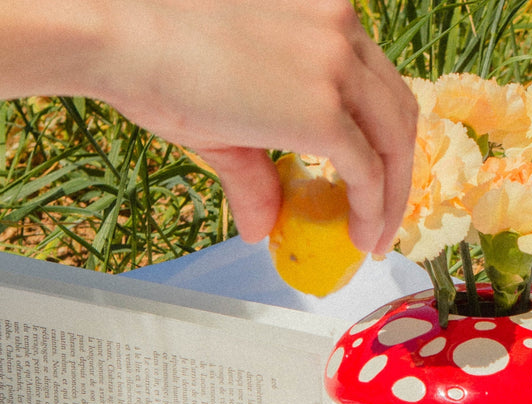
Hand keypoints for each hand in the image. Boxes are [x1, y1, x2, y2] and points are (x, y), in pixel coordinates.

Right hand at [64, 0, 416, 253]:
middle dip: (398, 171)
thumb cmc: (156, 58)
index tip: (377, 178)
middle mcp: (340, 28)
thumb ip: (257, 171)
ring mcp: (337, 67)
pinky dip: (373, 210)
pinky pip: (369, 173)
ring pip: (394, 144)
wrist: (119, 36)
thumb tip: (258, 228)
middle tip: (383, 217)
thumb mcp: (226, 114)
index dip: (383, 136)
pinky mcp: (325, 111)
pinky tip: (360, 235)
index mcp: (323, 11)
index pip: (377, 81)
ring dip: (392, 199)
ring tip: (373, 238)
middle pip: (397, 111)